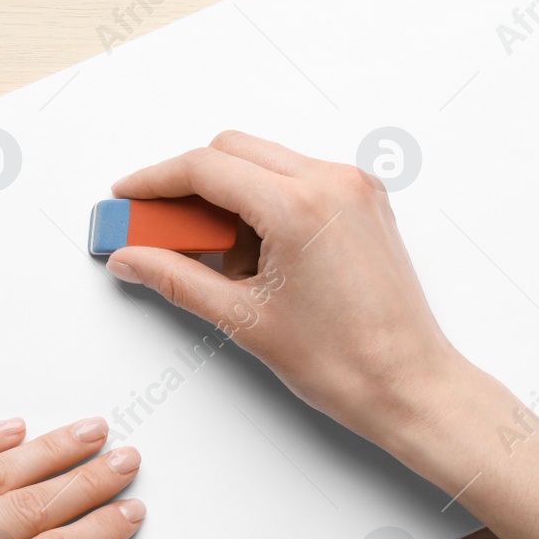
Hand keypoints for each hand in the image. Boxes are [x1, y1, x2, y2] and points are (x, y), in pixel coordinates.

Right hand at [109, 132, 538, 538]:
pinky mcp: (365, 202)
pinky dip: (264, 203)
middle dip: (187, 186)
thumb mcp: (244, 320)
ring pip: (264, 162)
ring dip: (227, 195)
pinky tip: (252, 254)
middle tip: (156, 229)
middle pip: (232, 151)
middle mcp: (331, 182)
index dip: (154, 181)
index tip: (127, 198)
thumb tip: (132, 259)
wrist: (412, 386)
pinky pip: (297, 180)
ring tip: (212, 257)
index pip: (205, 167)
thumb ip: (178, 279)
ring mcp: (353, 188)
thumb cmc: (347, 363)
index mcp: (299, 205)